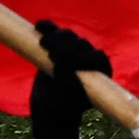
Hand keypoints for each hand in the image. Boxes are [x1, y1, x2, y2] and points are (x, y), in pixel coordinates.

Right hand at [26, 21, 112, 138]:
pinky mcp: (57, 45)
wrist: (47, 111)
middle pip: (83, 45)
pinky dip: (47, 28)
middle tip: (52, 55)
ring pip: (70, 36)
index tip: (67, 62)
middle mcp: (89, 60)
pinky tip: (38, 26)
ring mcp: (73, 51)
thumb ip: (69, 88)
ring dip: (58, 37)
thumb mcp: (65, 103)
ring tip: (44, 44)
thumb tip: (66, 68)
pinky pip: (54, 32)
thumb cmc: (60, 112)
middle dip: (68, 47)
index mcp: (100, 74)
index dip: (85, 57)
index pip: (99, 59)